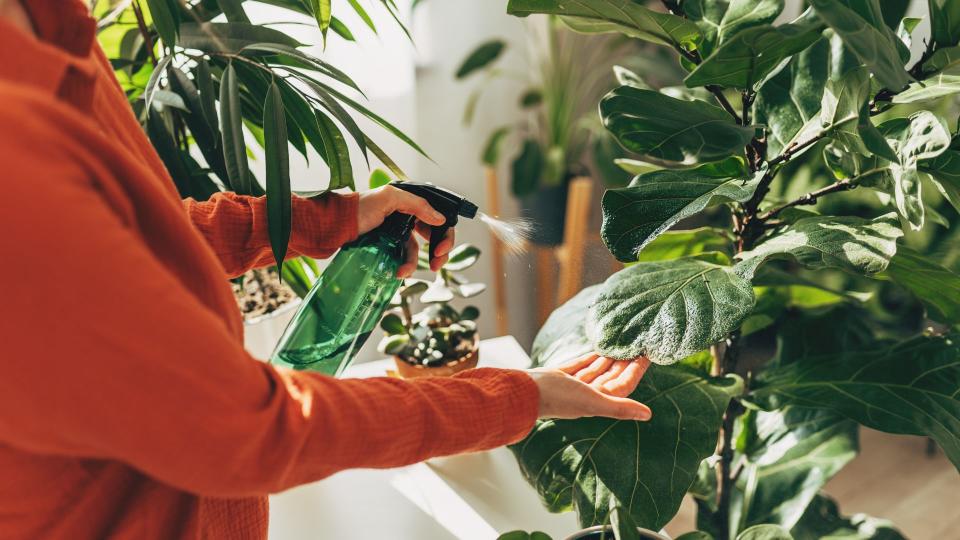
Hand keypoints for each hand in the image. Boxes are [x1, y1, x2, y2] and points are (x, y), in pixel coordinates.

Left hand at [357, 185, 455, 276]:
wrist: (333, 225)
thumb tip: (440, 219)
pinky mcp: (387, 246)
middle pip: (432, 236)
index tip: (441, 250)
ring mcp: (396, 232)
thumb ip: (416, 204)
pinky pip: (402, 257)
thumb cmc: (358, 208)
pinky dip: (403, 266)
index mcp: (409, 202)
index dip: (444, 234)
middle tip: (437, 264)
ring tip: (404, 272)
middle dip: (437, 252)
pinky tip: (398, 272)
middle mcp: (406, 217)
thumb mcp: (388, 198)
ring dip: (414, 263)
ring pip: (416, 250)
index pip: (437, 218)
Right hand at [527, 355, 651, 421]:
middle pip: (611, 376)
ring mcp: (573, 386)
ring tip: (622, 345)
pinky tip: (598, 350)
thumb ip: (620, 408)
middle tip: (637, 346)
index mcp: (597, 401)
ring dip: (609, 359)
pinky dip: (590, 358)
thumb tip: (648, 415)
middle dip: (624, 363)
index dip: (636, 371)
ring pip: (597, 370)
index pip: (623, 384)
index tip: (646, 355)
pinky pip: (580, 365)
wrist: (525, 392)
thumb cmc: (559, 398)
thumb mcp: (593, 402)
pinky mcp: (560, 376)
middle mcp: (587, 395)